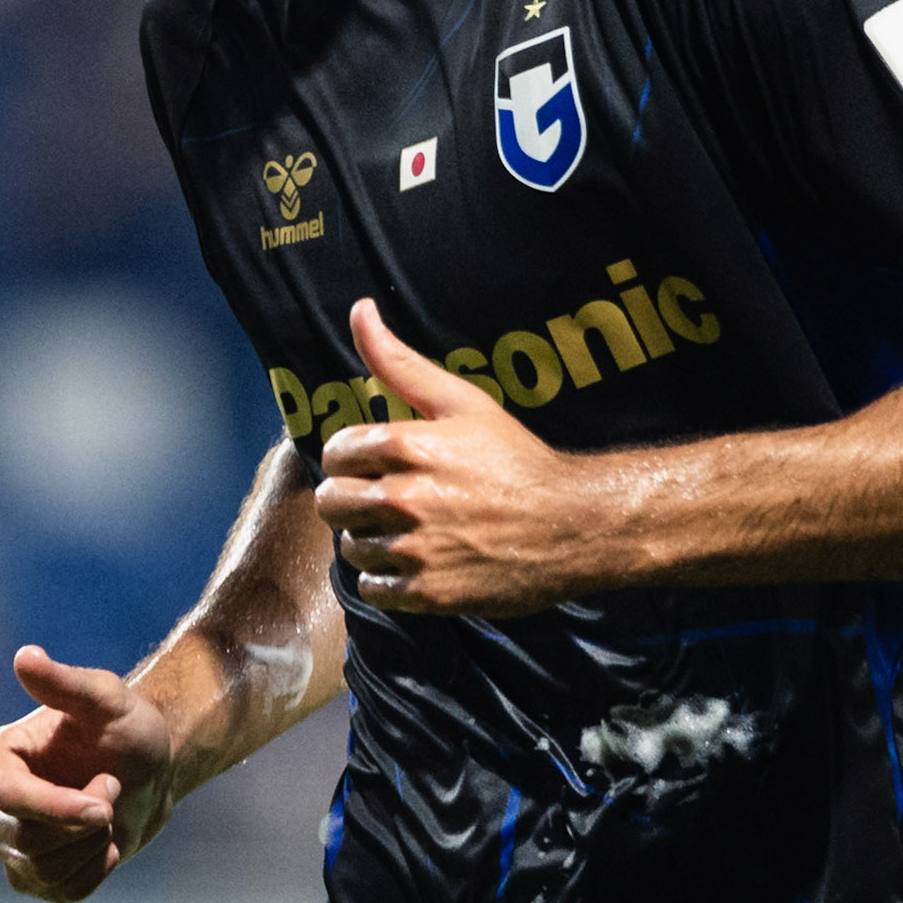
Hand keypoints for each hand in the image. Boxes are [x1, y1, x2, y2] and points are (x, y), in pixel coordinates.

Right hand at [0, 646, 173, 902]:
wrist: (151, 769)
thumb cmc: (128, 726)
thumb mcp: (107, 698)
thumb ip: (66, 683)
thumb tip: (26, 656)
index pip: (10, 797)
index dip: (59, 807)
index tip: (104, 803)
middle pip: (23, 839)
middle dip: (82, 822)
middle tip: (112, 787)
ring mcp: (8, 842)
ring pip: (42, 869)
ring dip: (92, 843)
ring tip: (109, 808)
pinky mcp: (31, 876)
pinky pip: (63, 890)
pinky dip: (97, 868)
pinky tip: (107, 841)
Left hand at [314, 299, 602, 615]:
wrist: (570, 525)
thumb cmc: (514, 458)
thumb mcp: (461, 401)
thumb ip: (399, 360)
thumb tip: (359, 308)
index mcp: (406, 445)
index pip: (335, 452)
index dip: (353, 456)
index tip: (378, 462)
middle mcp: (403, 498)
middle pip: (331, 502)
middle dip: (353, 497)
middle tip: (388, 497)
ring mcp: (414, 549)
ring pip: (350, 546)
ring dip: (370, 538)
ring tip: (408, 529)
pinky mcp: (426, 594)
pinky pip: (372, 588)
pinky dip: (386, 578)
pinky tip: (416, 560)